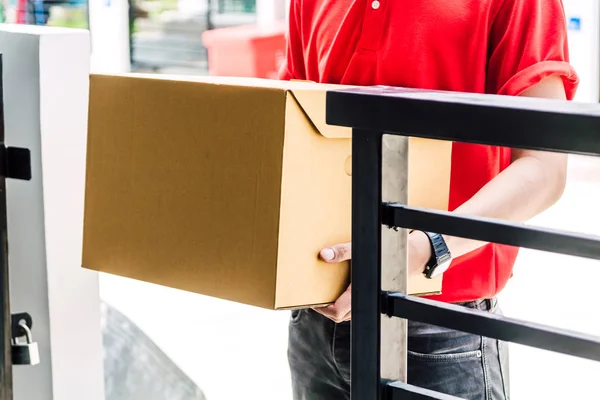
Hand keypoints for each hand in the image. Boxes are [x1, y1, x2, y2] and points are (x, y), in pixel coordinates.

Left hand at [314, 235, 432, 323]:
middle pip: (338, 316)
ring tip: (324, 294)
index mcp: (361, 292)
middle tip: (315, 297)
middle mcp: (366, 301)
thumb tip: (324, 254)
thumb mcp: (361, 249)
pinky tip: (339, 291)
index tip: (312, 300)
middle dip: (325, 309)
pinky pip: (355, 309)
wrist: (411, 257)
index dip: (321, 309)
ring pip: (347, 314)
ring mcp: (371, 302)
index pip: (336, 312)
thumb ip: (342, 251)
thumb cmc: (386, 253)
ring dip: (334, 307)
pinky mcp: (373, 299)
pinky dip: (343, 304)